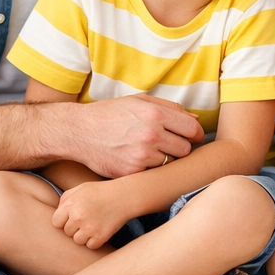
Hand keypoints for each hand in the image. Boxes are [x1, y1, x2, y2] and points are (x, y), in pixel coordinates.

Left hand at [51, 179, 130, 249]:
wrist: (125, 196)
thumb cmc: (101, 191)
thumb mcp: (81, 188)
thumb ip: (65, 199)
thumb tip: (57, 213)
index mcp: (71, 204)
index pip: (56, 222)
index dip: (63, 220)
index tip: (72, 217)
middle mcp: (78, 217)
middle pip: (67, 232)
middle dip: (75, 227)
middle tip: (87, 218)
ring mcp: (89, 228)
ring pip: (77, 241)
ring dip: (84, 235)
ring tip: (94, 223)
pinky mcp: (100, 237)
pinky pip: (90, 245)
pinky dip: (95, 240)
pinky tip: (101, 228)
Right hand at [73, 94, 203, 178]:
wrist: (79, 131)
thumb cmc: (110, 113)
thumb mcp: (139, 101)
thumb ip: (169, 108)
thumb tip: (195, 118)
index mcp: (155, 114)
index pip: (192, 129)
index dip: (195, 134)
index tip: (191, 137)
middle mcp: (151, 134)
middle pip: (186, 149)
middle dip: (180, 147)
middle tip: (167, 144)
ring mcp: (141, 155)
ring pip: (171, 163)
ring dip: (164, 159)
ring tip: (149, 151)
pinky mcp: (132, 172)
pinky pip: (153, 173)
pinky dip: (149, 169)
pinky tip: (137, 160)